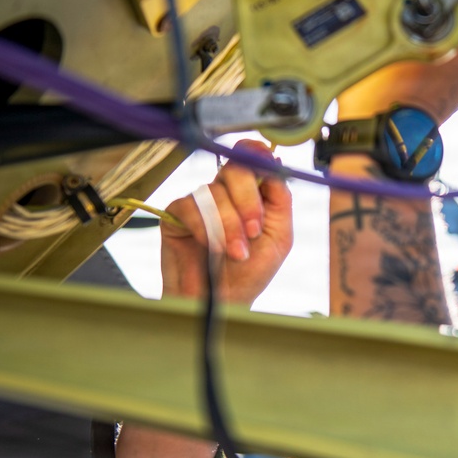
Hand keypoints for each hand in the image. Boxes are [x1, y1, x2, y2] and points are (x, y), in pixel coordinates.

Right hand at [160, 140, 293, 305]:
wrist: (222, 302)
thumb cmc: (250, 273)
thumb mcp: (279, 237)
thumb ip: (280, 200)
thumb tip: (275, 163)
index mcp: (252, 194)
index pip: (252, 158)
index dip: (258, 155)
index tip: (267, 165)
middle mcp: (226, 193)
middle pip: (235, 169)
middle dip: (248, 200)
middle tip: (254, 230)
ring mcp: (201, 202)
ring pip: (214, 192)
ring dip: (229, 225)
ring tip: (237, 254)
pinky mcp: (177, 215)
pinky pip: (191, 207)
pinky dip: (206, 228)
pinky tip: (213, 247)